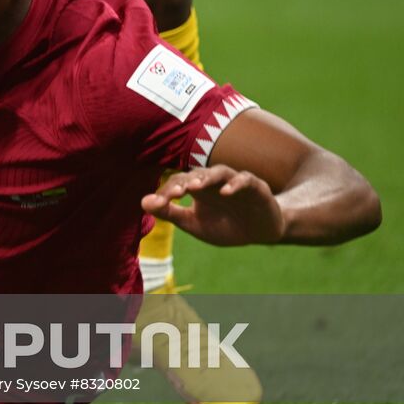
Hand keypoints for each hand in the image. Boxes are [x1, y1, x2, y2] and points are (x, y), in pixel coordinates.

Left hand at [141, 166, 284, 246]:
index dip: (167, 192)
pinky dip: (235, 184)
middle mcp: (214, 181)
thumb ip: (170, 213)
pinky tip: (226, 192)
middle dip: (184, 183)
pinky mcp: (256, 187)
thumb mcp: (194, 224)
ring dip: (206, 178)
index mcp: (198, 189)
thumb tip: (143, 203)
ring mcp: (235, 182)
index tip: (156, 203)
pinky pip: (245, 179)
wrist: (261, 232)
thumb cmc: (225, 225)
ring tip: (195, 187)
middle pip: (196, 174)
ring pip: (219, 172)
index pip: (178, 183)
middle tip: (174, 193)